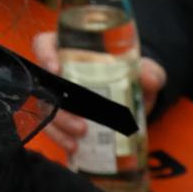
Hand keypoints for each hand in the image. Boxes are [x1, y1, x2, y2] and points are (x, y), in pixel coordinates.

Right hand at [32, 30, 166, 153]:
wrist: (135, 98)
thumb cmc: (134, 75)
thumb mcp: (146, 71)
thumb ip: (150, 73)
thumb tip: (147, 78)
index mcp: (70, 50)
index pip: (44, 44)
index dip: (44, 53)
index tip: (56, 68)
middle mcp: (58, 71)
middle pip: (42, 82)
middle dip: (56, 104)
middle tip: (80, 124)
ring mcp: (57, 95)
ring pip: (44, 106)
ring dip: (58, 125)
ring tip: (78, 139)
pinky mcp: (61, 116)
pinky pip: (50, 126)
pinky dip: (59, 137)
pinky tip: (74, 148)